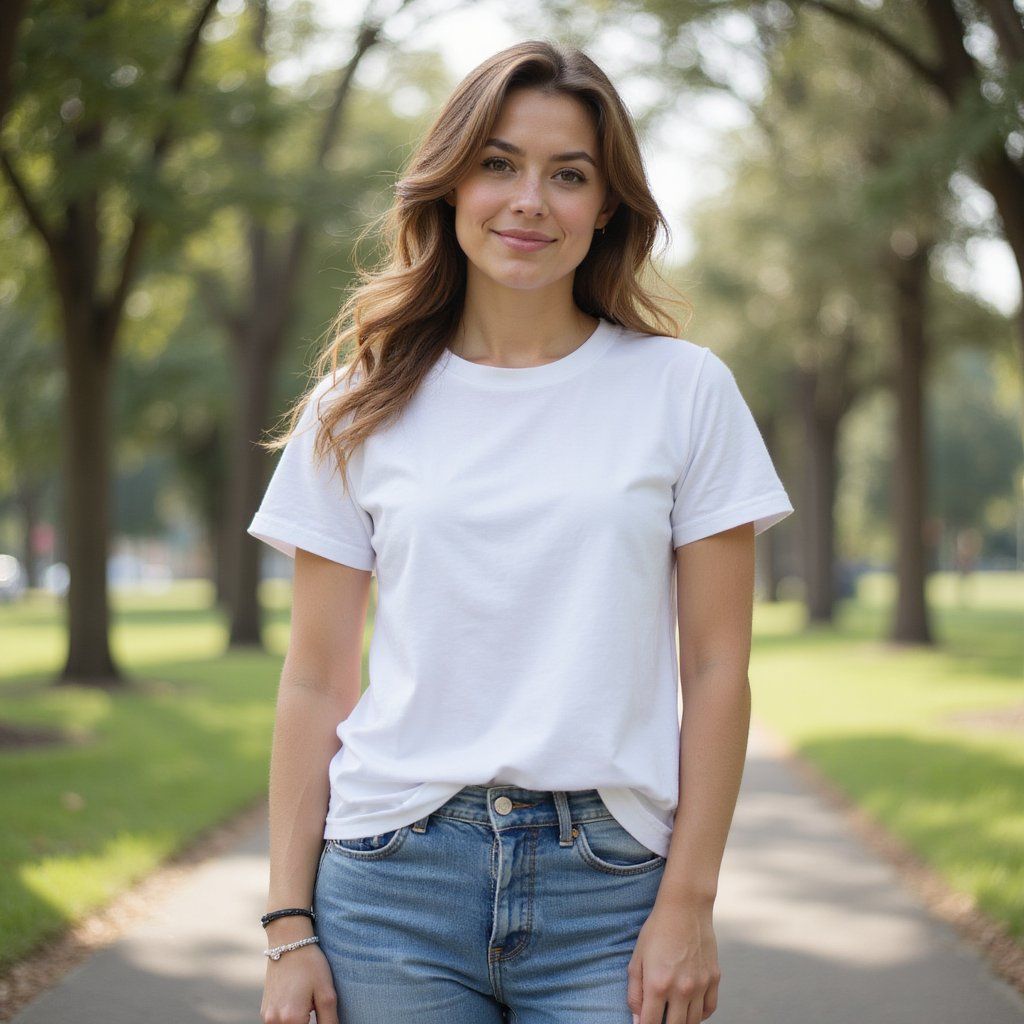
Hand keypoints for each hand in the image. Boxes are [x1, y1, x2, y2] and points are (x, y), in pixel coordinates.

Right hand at [260, 944, 338, 1023]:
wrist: (288, 942)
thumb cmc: (310, 965)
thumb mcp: (326, 993)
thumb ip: (329, 1021)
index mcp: (292, 1019)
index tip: (320, 1012)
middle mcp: (275, 1022)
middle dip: (308, 1023)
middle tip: (314, 1006)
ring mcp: (267, 1017)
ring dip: (299, 1022)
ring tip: (307, 1003)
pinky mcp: (264, 1011)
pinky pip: (279, 1023)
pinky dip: (290, 1019)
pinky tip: (298, 1000)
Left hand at [626, 896, 720, 1023]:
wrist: (685, 907)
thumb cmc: (657, 930)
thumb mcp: (637, 958)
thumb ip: (635, 992)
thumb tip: (637, 1019)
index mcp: (658, 984)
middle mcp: (681, 989)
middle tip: (659, 1016)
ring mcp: (700, 985)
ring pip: (693, 1022)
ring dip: (681, 1022)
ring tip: (672, 1013)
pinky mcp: (714, 978)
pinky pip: (709, 1009)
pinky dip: (699, 1015)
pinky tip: (689, 1008)